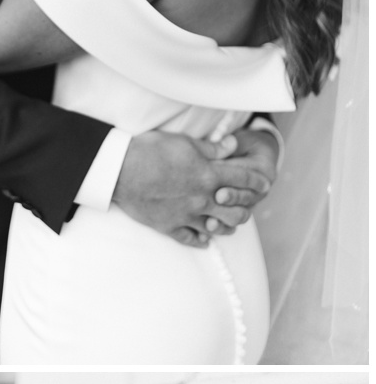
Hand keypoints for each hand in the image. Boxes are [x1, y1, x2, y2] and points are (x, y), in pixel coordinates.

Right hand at [111, 130, 273, 247]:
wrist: (119, 171)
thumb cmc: (150, 151)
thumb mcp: (185, 143)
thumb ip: (212, 149)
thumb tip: (233, 145)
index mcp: (209, 175)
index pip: (244, 179)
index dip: (258, 181)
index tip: (265, 184)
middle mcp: (202, 198)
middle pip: (236, 212)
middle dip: (245, 209)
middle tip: (244, 205)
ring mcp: (185, 215)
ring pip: (216, 228)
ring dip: (225, 226)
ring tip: (226, 223)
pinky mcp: (168, 225)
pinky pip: (189, 238)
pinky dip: (200, 240)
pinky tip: (204, 238)